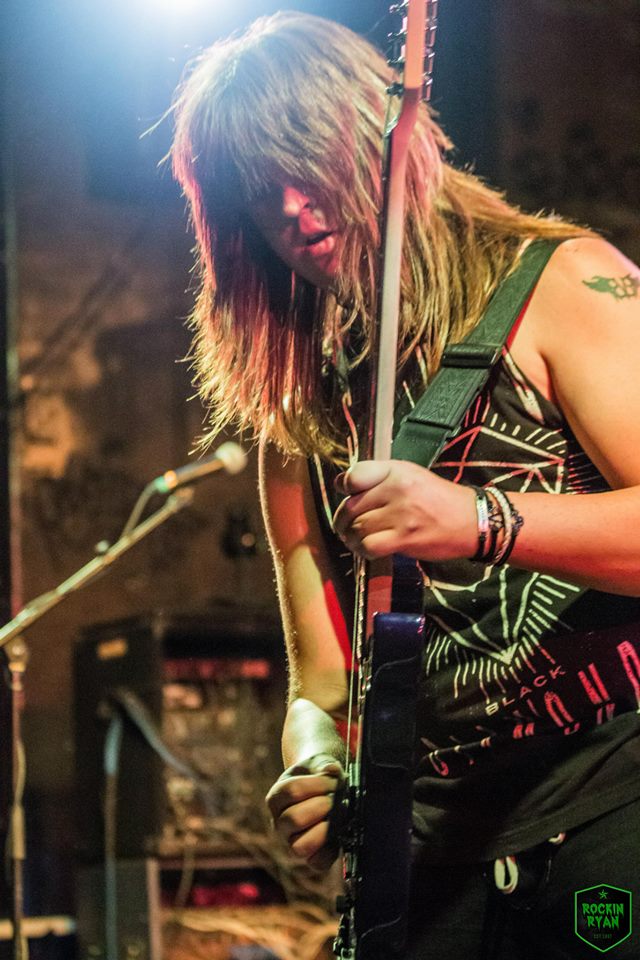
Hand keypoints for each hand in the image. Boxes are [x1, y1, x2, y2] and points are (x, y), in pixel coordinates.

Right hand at [265, 754, 343, 869]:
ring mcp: (291, 843)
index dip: (317, 784)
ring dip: (324, 830)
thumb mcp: (317, 763)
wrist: (323, 789)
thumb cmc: (317, 776)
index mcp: (276, 798)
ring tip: (338, 815)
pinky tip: (340, 831)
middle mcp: (279, 824)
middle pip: (294, 819)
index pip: (291, 791)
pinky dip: (331, 850)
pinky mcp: (309, 858)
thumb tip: (332, 770)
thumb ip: (324, 764)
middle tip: (336, 799)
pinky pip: (316, 862)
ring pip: (300, 846)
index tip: (333, 780)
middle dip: (322, 806)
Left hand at [332, 459, 476, 561]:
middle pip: (351, 507)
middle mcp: (396, 490)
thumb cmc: (439, 498)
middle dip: (343, 520)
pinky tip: (368, 548)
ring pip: (357, 528)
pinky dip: (363, 550)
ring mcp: (400, 515)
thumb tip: (345, 485)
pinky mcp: (404, 538)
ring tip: (356, 539)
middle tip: (345, 527)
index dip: (344, 487)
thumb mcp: (411, 475)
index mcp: (396, 471)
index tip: (345, 495)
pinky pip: (369, 546)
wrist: (471, 520)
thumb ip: (380, 477)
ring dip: (352, 537)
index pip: (354, 476)